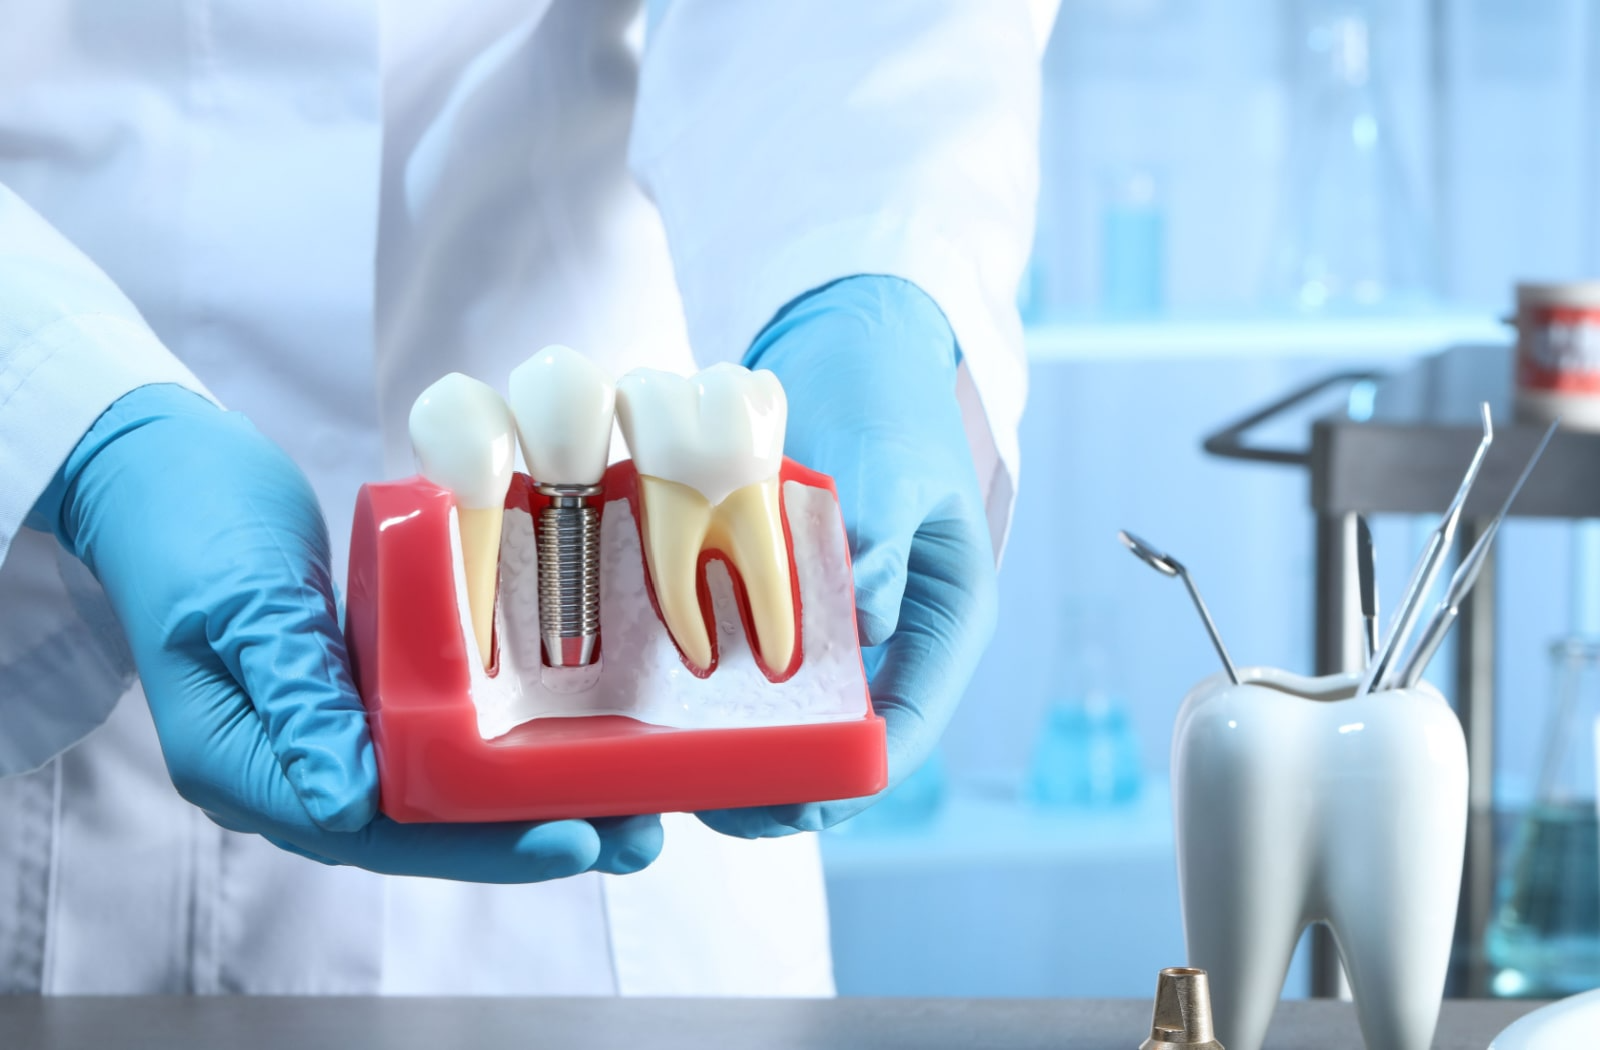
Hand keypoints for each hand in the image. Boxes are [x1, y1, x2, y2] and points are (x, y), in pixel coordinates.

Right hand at [29, 384, 661, 880]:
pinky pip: (434, 737)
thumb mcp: (239, 600)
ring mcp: (323, 734)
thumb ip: (293, 696)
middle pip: (420, 830)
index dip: (476, 844)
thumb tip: (349, 804)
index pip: (373, 831)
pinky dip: (500, 745)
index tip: (571, 838)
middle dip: (527, 837)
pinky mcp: (354, 694)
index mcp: (243, 765)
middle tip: (636, 837)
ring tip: (629, 807)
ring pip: (435, 793)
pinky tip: (572, 741)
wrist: (153, 464)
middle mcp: (290, 768)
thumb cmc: (184, 520)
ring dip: (526, 800)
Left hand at [698, 275, 999, 836]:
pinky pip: (746, 664)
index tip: (787, 804)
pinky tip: (653, 701)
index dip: (848, 779)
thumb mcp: (896, 462)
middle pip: (841, 741)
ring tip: (668, 768)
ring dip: (737, 747)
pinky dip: (709, 689)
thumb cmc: (890, 400)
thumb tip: (869, 612)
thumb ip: (886, 534)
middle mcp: (890, 641)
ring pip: (789, 715)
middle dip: (781, 781)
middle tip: (704, 801)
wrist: (850, 345)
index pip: (906, 729)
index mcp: (942, 621)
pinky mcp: (782, 602)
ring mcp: (834, 626)